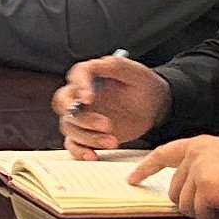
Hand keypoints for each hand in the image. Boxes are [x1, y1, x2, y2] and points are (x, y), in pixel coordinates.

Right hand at [52, 53, 168, 155]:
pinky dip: (79, 151)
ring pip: (69, 126)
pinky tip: (93, 155)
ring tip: (113, 141)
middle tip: (106, 125)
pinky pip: (73, 144)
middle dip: (83, 117)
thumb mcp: (134, 72)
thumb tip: (98, 63)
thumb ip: (115, 65)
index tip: (89, 98)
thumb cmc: (143, 86)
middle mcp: (80, 95)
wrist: (153, 107)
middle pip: (64, 104)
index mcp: (90, 75)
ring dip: (88, 136)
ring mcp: (82, 116)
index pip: (76, 76)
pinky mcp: (87, 134)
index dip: (79, 87)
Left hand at [125, 134, 218, 218]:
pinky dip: (217, 218)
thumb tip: (186, 194)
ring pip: (186, 207)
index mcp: (200, 144)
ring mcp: (198, 171)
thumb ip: (202, 170)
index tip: (133, 178)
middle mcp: (194, 155)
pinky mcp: (205, 188)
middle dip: (194, 205)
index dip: (146, 168)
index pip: (164, 154)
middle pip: (175, 192)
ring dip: (206, 212)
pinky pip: (201, 216)